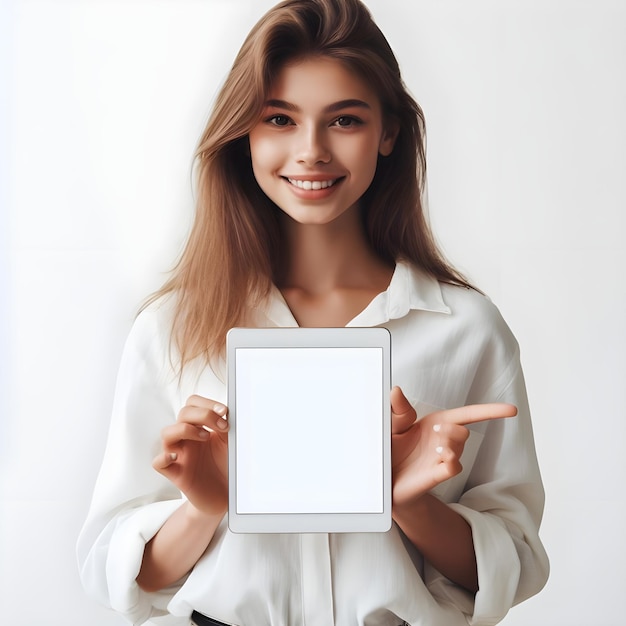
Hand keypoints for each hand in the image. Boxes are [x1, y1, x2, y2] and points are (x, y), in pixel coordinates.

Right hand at [152, 395, 229, 515]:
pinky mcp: (176, 474)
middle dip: (203, 414)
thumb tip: (229, 410)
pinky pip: (158, 463)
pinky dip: (163, 457)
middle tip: (223, 426)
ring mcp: (180, 455)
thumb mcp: (229, 442)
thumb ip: (225, 425)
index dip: (206, 403)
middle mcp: (187, 438)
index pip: (193, 404)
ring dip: (185, 429)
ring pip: (167, 433)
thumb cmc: (226, 466)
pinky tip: (176, 456)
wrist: (226, 495)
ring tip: (206, 437)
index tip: (225, 411)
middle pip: (183, 413)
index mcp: (199, 427)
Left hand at [390, 386, 516, 506]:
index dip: (491, 411)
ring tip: (433, 448)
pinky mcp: (437, 475)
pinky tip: (438, 457)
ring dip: (449, 443)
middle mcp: (444, 441)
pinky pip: (454, 467)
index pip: (470, 415)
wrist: (384, 478)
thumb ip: (397, 409)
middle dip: (452, 429)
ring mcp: (443, 459)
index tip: (512, 410)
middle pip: (464, 431)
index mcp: (437, 424)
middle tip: (434, 432)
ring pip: (459, 446)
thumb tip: (396, 390)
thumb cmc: (391, 449)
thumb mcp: (392, 425)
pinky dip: (450, 460)